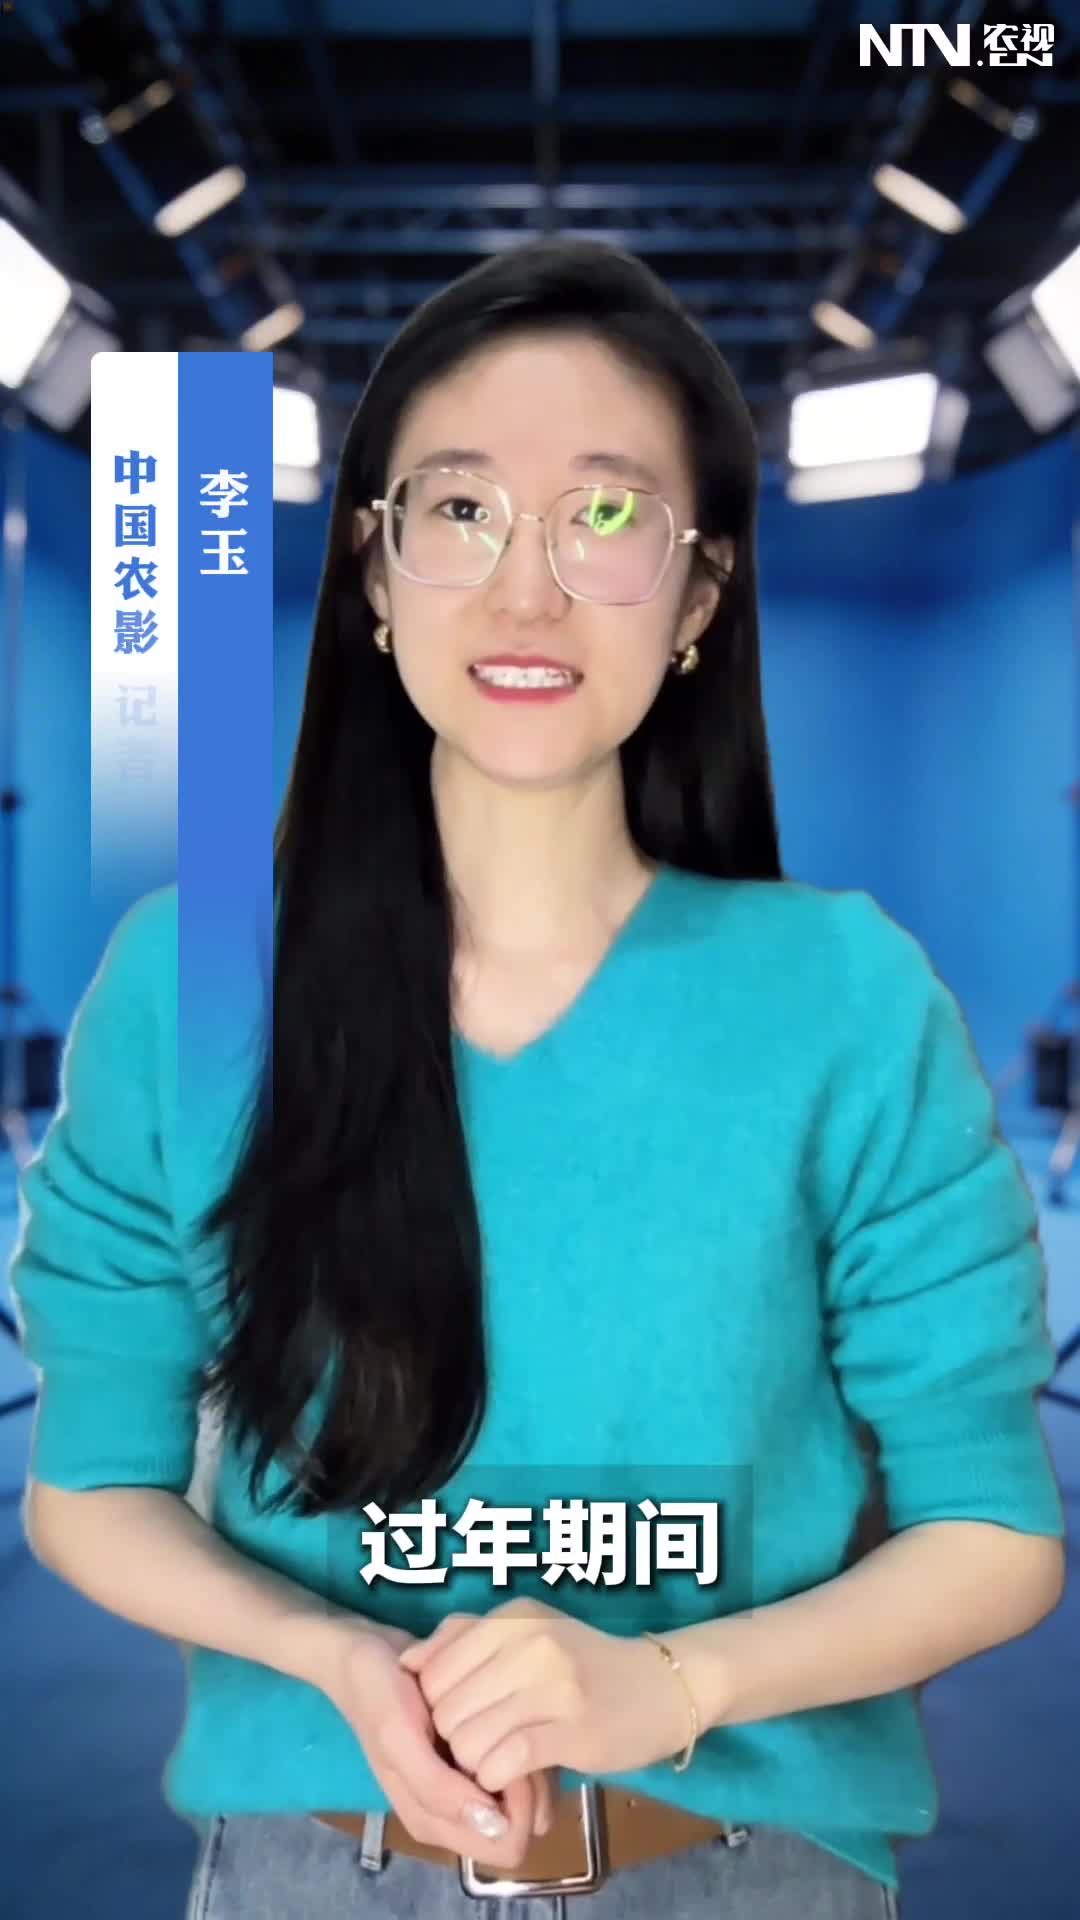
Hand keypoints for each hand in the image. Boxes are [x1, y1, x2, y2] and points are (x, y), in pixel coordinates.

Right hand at [321, 1623, 558, 1869]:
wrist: (366, 1656)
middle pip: (524, 1824)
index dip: (517, 1808)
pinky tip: (510, 1709)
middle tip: (516, 1733)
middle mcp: (457, 1813)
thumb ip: (436, 1787)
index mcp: (436, 1822)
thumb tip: (492, 1826)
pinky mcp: (478, 1756)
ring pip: (529, 1794)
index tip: (510, 1760)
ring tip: (511, 1716)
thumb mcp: (397, 1738)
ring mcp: (469, 1785)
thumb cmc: (378, 1695)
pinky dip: (523, 1740)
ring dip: (529, 1758)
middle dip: (529, 1784)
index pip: (506, 1845)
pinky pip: (521, 1762)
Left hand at [398, 1596, 689, 1795]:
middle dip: (452, 1740)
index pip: (433, 1669)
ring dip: (474, 1764)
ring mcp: (553, 1686)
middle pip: (445, 1709)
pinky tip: (511, 1773)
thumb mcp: (528, 1632)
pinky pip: (504, 1762)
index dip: (433, 1706)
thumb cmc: (586, 1664)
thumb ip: (466, 1638)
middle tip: (478, 1746)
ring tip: (496, 1760)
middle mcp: (529, 1644)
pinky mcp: (573, 1730)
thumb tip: (407, 1662)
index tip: (458, 1719)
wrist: (663, 1686)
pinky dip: (497, 1777)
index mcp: (512, 1619)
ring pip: (469, 1740)